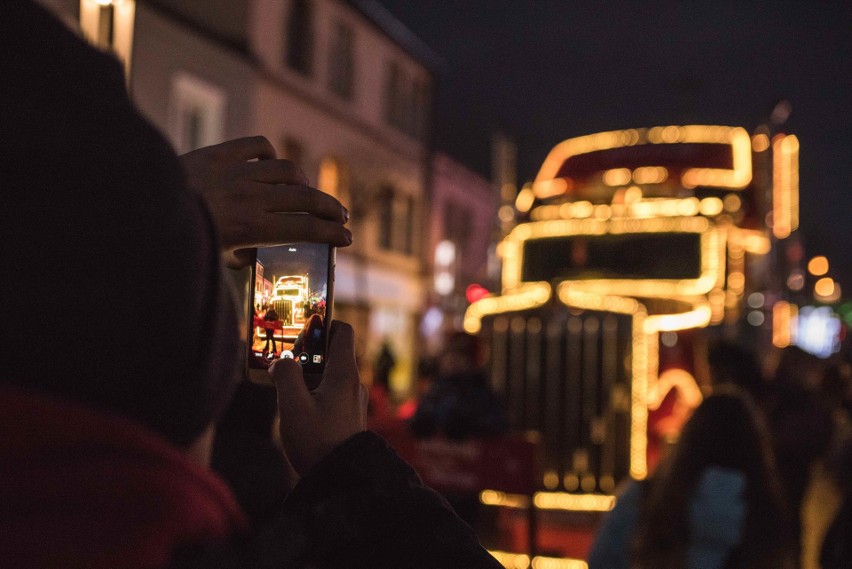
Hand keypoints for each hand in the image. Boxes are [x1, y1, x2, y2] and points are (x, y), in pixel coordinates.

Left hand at [178, 136, 350, 267]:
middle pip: (306, 198)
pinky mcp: (219, 153)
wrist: (135, 208)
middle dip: (330, 209)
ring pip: (287, 170)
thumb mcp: (211, 259)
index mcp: (249, 228)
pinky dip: (270, 155)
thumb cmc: (174, 241)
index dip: (332, 233)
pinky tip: (270, 166)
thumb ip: (237, 258)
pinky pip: (258, 146)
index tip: (347, 238)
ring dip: (304, 183)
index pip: (305, 229)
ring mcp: (234, 171)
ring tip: (307, 193)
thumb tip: (251, 257)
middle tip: (342, 216)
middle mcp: (249, 197)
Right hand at [270, 321, 367, 474]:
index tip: (302, 327)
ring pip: (329, 376)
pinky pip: (331, 394)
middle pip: (332, 354)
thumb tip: (281, 362)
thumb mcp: (293, 405)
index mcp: (345, 374)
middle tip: (283, 357)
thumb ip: (285, 375)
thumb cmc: (318, 441)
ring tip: (282, 382)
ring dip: (307, 375)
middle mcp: (354, 384)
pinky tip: (294, 405)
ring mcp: (353, 402)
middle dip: (307, 352)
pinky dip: (313, 392)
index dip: (323, 323)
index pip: (343, 332)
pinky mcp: (348, 418)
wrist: (341, 480)